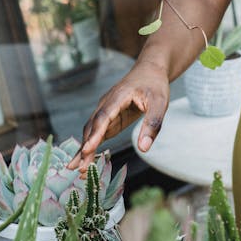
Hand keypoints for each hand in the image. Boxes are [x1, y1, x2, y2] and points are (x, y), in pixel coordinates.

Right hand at [67, 60, 169, 174]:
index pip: (103, 117)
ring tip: (80, 169)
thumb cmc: (155, 85)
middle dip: (85, 148)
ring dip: (85, 150)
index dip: (95, 135)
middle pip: (92, 127)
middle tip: (80, 168)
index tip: (87, 150)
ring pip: (91, 131)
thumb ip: (152, 124)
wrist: (150, 71)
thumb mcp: (160, 103)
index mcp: (117, 97)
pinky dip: (91, 146)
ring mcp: (105, 110)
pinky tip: (86, 161)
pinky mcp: (109, 118)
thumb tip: (144, 148)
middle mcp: (106, 104)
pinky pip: (97, 133)